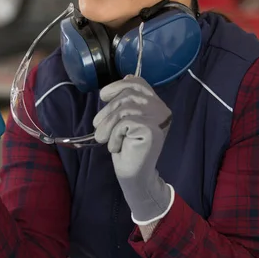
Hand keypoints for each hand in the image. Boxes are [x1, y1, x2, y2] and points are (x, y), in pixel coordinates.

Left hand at [93, 76, 173, 223]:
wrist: (134, 174)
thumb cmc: (126, 147)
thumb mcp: (123, 120)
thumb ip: (124, 102)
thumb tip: (118, 83)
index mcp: (155, 104)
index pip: (138, 83)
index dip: (119, 85)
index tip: (104, 96)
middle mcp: (160, 109)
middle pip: (127, 94)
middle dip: (107, 111)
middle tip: (97, 128)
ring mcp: (158, 119)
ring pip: (124, 108)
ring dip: (107, 125)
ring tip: (102, 138)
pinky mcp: (151, 129)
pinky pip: (124, 122)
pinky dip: (114, 135)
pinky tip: (115, 146)